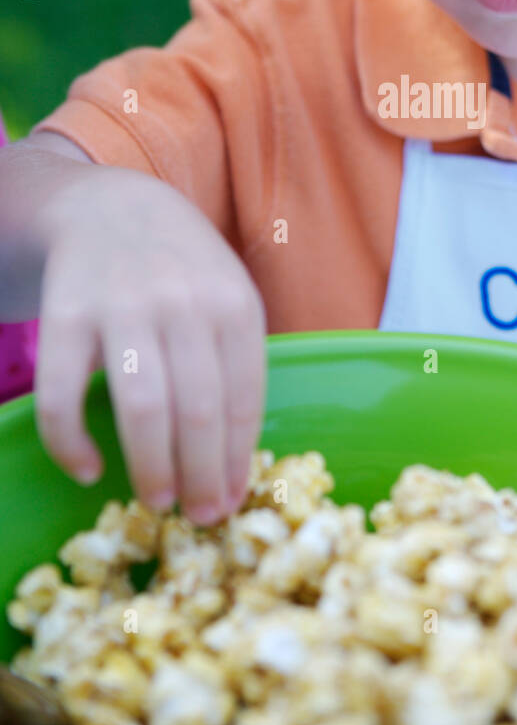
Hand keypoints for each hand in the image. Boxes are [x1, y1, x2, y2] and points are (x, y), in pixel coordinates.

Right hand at [34, 166, 265, 523]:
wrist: (110, 207)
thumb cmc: (181, 269)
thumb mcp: (227, 297)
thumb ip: (236, 364)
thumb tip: (237, 465)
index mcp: (234, 304)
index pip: (245, 398)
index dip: (238, 460)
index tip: (231, 502)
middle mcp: (183, 303)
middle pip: (198, 411)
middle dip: (202, 478)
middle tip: (198, 517)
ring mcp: (122, 307)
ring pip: (142, 408)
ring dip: (152, 468)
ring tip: (157, 501)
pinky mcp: (66, 314)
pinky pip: (64, 394)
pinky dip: (72, 442)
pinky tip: (87, 468)